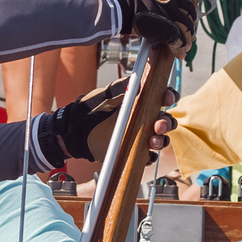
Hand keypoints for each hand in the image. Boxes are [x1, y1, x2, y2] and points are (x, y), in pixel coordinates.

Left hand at [36, 79, 178, 167]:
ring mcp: (138, 136)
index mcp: (139, 102)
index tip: (166, 98)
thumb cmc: (88, 110)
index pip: (161, 98)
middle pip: (165, 121)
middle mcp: (142, 119)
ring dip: (161, 140)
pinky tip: (145, 154)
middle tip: (158, 125)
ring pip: (160, 139)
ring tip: (153, 141)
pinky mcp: (132, 152)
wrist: (72, 131)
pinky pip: (147, 157)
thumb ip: (120, 88)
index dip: (168, 97)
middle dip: (166, 122)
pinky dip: (149, 157)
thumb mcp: (103, 95)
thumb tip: (138, 83)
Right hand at [101, 0, 200, 54]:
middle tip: (190, 26)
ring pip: (188, 28)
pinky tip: (180, 54)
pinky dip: (180, 49)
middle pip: (190, 11)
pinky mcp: (170, 30)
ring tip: (187, 44)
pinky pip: (180, 42)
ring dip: (188, 37)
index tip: (193, 3)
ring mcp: (173, 15)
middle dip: (191, 20)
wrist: (119, 3)